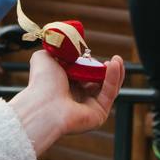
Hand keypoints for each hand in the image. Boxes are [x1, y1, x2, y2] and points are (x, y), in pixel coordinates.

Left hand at [10, 50, 124, 154]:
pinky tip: (115, 66)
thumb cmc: (42, 82)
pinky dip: (114, 79)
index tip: (91, 55)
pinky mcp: (99, 114)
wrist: (43, 103)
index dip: (91, 63)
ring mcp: (89, 106)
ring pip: (107, 88)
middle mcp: (77, 97)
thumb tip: (64, 45)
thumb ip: (56, 50)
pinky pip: (109, 94)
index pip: (84, 73)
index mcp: (65, 85)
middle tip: (112, 58)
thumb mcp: (45, 57)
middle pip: (99, 81)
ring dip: (115, 72)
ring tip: (117, 59)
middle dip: (106, 68)